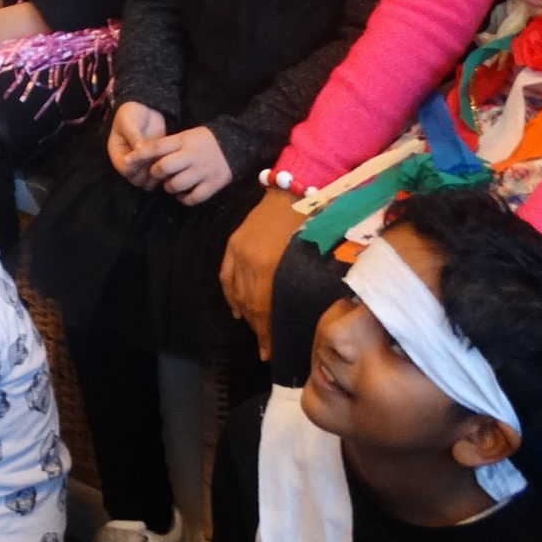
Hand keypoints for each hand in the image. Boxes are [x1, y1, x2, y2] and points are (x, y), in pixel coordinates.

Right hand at [108, 102, 170, 184]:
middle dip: (147, 172)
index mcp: (117, 153)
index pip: (124, 169)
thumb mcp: (129, 121)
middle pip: (136, 180)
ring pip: (147, 182)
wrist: (145, 110)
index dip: (136, 165)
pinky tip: (169, 160)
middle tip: (157, 157)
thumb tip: (138, 150)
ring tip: (163, 159)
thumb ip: (133, 135)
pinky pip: (157, 177)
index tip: (146, 153)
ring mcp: (141, 165)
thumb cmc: (132, 113)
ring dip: (156, 175)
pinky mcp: (153, 164)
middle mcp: (128, 163)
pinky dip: (164, 173)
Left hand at [141, 126, 235, 204]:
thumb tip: (142, 155)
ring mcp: (203, 170)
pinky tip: (183, 195)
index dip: (140, 155)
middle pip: (164, 167)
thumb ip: (168, 146)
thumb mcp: (186, 136)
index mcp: (184, 140)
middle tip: (156, 175)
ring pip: (176, 185)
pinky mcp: (213, 184)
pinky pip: (193, 198)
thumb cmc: (203, 141)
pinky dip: (184, 199)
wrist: (235, 145)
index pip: (157, 147)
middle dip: (155, 173)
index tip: (126, 161)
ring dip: (168, 188)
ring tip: (171, 184)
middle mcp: (192, 155)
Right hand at [220, 189, 303, 359]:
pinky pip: (225, 275)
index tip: (272, 354)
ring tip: (254, 332)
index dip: (268, 334)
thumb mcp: (314, 258)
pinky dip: (229, 295)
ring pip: (237, 293)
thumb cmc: (315, 223)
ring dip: (245, 316)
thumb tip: (307, 316)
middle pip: (251, 304)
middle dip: (258, 330)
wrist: (296, 188)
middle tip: (265, 350)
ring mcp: (239, 251)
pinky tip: (236, 311)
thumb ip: (306, 286)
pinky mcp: (234, 242)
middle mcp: (251, 262)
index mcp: (273, 266)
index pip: (266, 309)